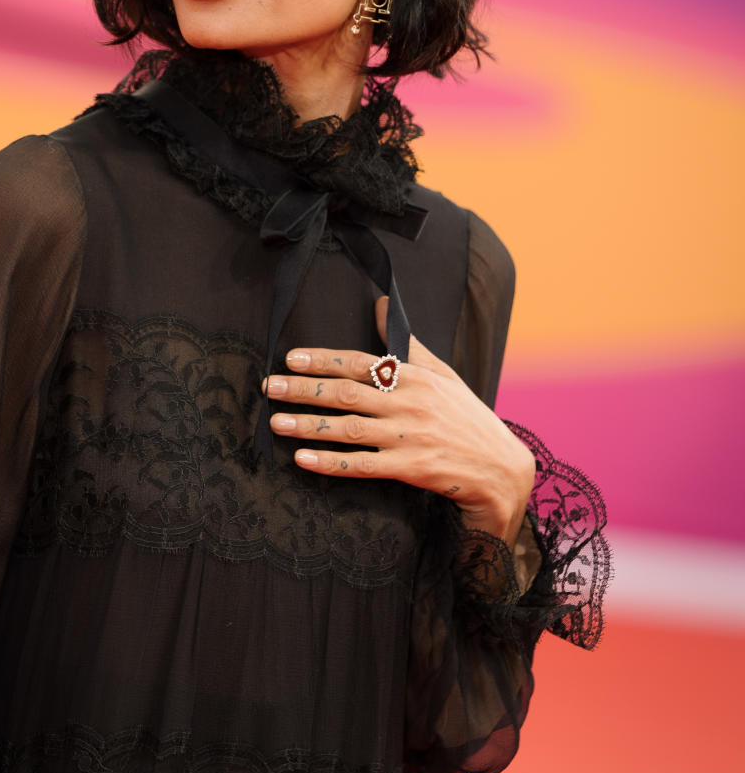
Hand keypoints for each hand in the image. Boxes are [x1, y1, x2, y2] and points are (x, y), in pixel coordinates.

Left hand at [262, 296, 535, 546]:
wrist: (502, 469)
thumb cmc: (466, 418)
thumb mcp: (441, 374)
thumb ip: (405, 342)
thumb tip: (380, 302)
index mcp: (415, 377)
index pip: (360, 363)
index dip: (323, 360)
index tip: (291, 359)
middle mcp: (410, 404)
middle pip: (347, 393)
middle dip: (304, 389)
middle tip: (270, 387)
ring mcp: (409, 438)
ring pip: (349, 429)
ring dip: (308, 425)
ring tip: (276, 422)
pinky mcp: (411, 470)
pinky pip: (362, 466)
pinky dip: (330, 463)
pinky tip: (303, 459)